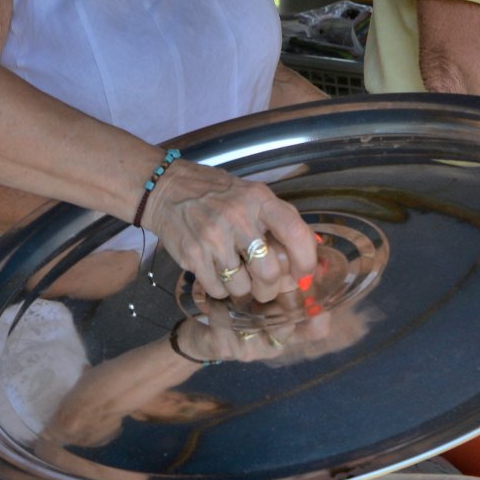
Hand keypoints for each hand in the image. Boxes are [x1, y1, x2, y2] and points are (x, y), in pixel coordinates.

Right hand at [142, 159, 318, 303]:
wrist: (168, 190)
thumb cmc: (218, 195)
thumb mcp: (253, 195)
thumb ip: (282, 219)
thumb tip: (311, 252)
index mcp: (259, 200)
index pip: (295, 233)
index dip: (306, 261)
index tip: (304, 274)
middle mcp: (237, 217)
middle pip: (269, 272)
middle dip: (270, 287)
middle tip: (265, 285)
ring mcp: (213, 237)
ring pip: (242, 287)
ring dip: (242, 289)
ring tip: (236, 273)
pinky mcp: (192, 255)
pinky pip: (217, 290)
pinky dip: (220, 288)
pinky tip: (216, 272)